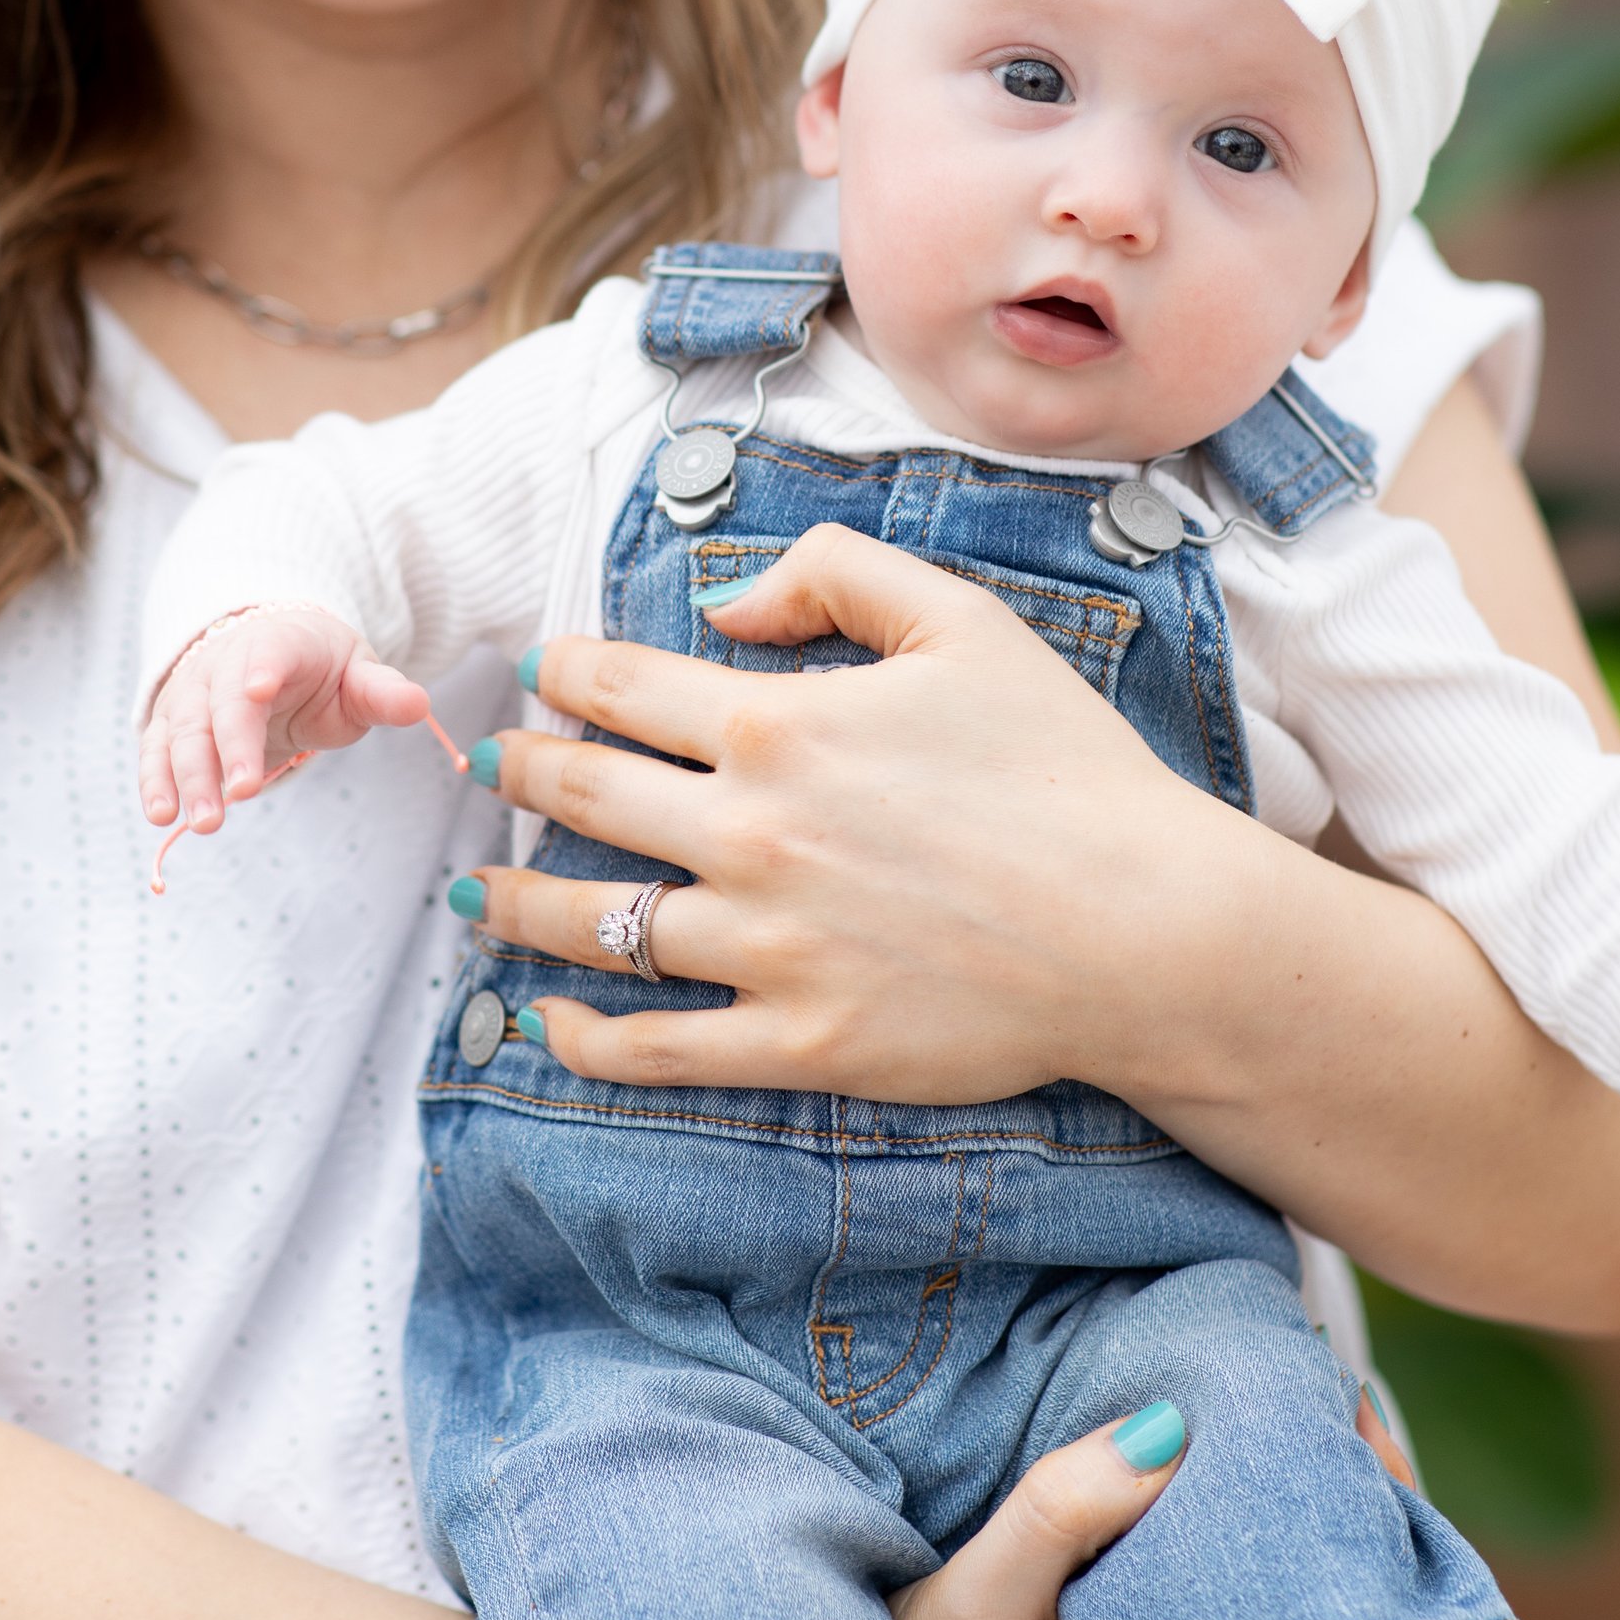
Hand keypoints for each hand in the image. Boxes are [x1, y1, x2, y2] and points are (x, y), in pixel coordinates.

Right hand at [138, 601, 428, 835]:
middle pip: (222, 704)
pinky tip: (161, 815)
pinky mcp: (170, 723)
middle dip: (230, 748)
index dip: (262, 670)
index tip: (258, 691)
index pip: (269, 653)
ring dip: (187, 777)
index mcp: (280, 644)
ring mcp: (192, 693)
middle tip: (244, 793)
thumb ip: (382, 692)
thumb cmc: (321, 671)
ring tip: (198, 820)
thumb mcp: (357, 674)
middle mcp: (225, 664)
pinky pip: (156, 751)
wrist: (267, 655)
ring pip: (183, 733)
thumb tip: (418, 705)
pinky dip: (154, 781)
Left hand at [459, 525, 1276, 1102]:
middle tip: (482, 766)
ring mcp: (767, 949)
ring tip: (474, 895)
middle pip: (586, 796)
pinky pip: (652, 1048)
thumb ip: (835, 572)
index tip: (535, 673)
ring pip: (596, 925)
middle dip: (515, 773)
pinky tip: (545, 1020)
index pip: (624, 688)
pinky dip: (580, 1038)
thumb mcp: (964, 621)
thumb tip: (724, 597)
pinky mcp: (797, 1043)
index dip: (563, 674)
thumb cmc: (1064, 769)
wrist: (1145, 926)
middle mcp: (752, 834)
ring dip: (515, 904)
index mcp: (780, 724)